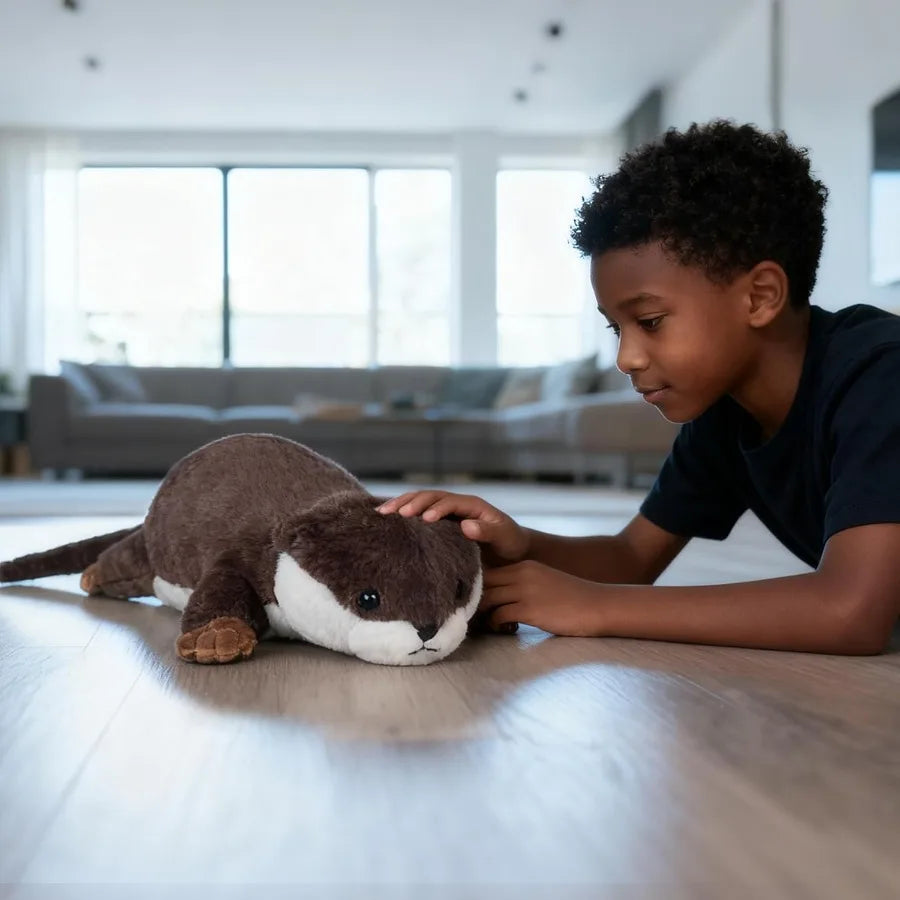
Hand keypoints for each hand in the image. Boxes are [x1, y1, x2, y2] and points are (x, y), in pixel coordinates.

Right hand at [376, 490, 529, 566]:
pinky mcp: (439, 524)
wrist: (511, 551)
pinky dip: (402, 514)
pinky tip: (386, 520)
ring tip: (382, 513)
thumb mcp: (504, 537)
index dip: (437, 508)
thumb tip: (466, 526)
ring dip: (401, 505)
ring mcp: (446, 513)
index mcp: (471, 505)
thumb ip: (488, 531)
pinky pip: (418, 515)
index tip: (425, 519)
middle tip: (395, 513)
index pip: (449, 502)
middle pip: (429, 497)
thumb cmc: (509, 543)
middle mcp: (456, 505)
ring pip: (420, 502)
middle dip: (411, 503)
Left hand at [479, 560, 605, 636]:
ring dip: (485, 615)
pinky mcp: (529, 610)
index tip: (477, 600)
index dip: (478, 587)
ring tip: (493, 625)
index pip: (488, 571)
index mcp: (524, 566)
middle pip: (483, 584)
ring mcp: (525, 591)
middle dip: (476, 601)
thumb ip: (522, 583)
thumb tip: (498, 596)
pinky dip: (497, 626)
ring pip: (487, 600)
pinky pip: (499, 616)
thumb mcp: (543, 581)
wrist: (598, 606)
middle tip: (479, 615)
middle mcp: (521, 574)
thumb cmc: (572, 598)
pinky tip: (508, 629)